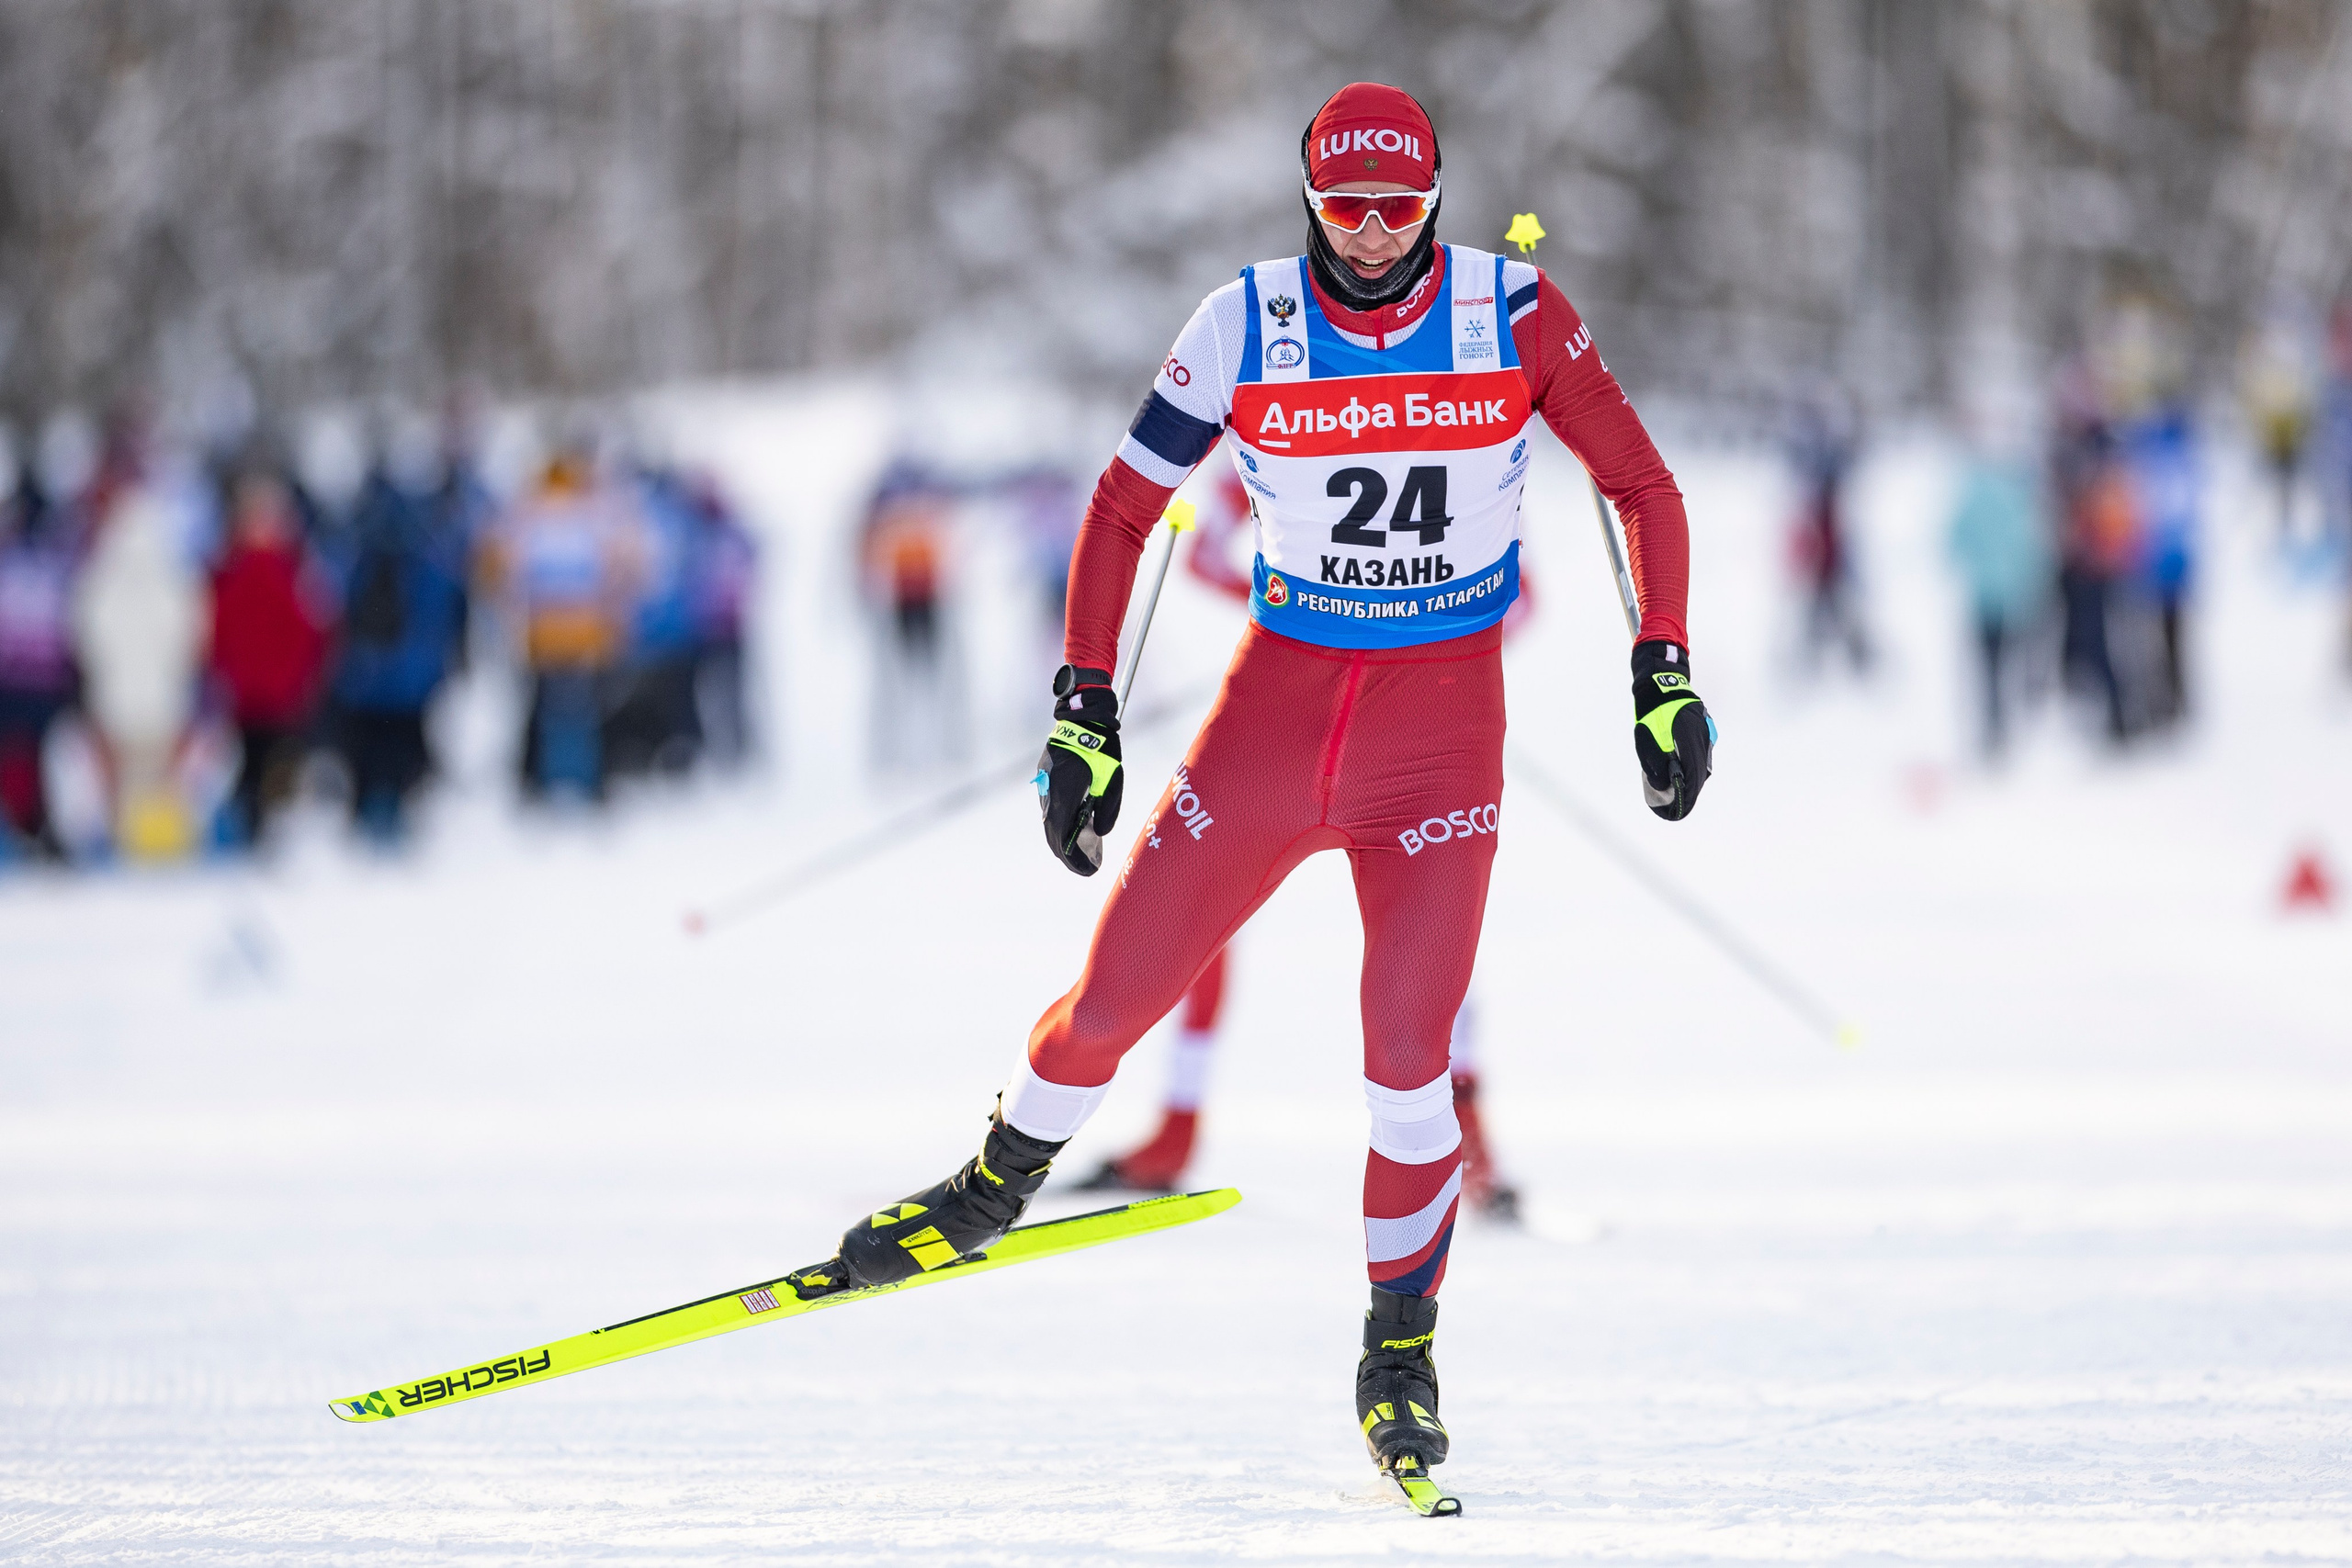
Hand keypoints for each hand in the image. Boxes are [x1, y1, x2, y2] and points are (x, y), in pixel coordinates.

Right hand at [1038, 671, 1123, 874]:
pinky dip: (1059, 820)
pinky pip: (1049, 805)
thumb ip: (1107, 809)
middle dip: (1067, 853)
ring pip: (1049, 819)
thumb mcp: (1113, 781)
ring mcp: (1043, 784)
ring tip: (1080, 848)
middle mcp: (1048, 793)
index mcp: (1064, 796)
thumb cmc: (1102, 748)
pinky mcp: (1044, 775)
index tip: (1087, 871)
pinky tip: (1074, 824)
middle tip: (1084, 865)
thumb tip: (1100, 833)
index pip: (1061, 838)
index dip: (1073, 859)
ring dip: (1062, 836)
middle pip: (1052, 833)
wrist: (1083, 716)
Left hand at [1631, 640, 1712, 820]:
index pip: (1693, 775)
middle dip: (1692, 790)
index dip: (1689, 795)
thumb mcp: (1646, 739)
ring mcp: (1705, 731)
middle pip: (1700, 771)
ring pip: (1702, 761)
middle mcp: (1701, 737)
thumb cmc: (1650, 712)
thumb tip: (1662, 785)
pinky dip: (1696, 764)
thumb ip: (1655, 762)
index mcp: (1688, 740)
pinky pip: (1702, 751)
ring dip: (1694, 777)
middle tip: (1683, 806)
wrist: (1661, 684)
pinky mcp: (1703, 728)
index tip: (1682, 810)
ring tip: (1685, 793)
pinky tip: (1688, 772)